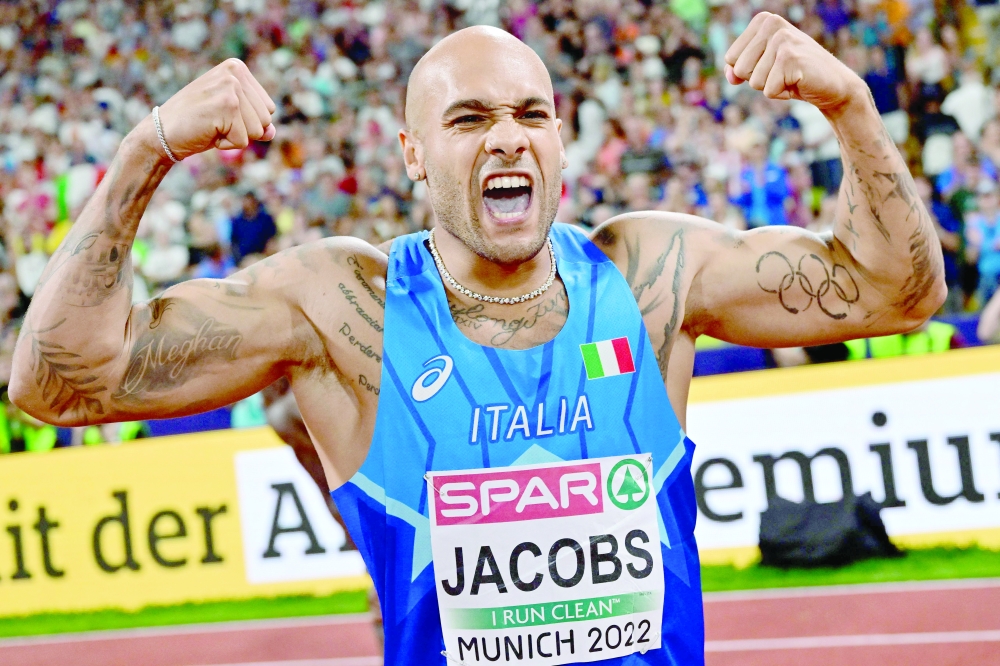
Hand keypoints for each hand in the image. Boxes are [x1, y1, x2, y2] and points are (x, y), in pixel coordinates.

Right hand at [151, 59, 275, 159]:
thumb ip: (255, 121)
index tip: (220, 114)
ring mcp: (231, 88)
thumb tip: (272, 131)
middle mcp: (235, 73)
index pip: (268, 108)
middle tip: (213, 121)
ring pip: (257, 131)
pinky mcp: (227, 106)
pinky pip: (243, 141)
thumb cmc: (196, 124)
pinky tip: (207, 131)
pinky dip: (226, 144)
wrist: (161, 133)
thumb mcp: (231, 118)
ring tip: (210, 125)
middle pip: (266, 120)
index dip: (246, 121)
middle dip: (242, 130)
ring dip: (235, 137)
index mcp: (237, 68)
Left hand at [724, 12, 861, 112]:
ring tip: (791, 77)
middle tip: (782, 73)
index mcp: (763, 21)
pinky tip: (798, 82)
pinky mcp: (790, 58)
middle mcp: (772, 24)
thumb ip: (740, 69)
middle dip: (758, 79)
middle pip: (740, 69)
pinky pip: (768, 90)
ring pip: (754, 81)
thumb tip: (730, 75)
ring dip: (772, 86)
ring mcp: (782, 40)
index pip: (731, 58)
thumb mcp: (763, 68)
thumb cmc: (794, 75)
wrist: (832, 84)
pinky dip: (782, 93)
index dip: (748, 71)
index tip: (771, 65)